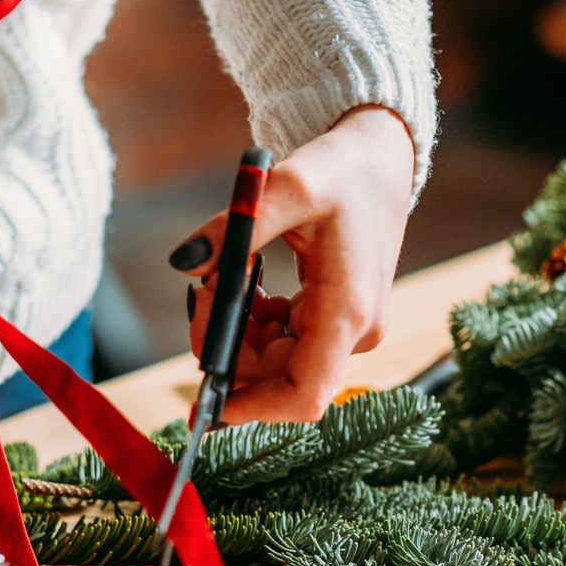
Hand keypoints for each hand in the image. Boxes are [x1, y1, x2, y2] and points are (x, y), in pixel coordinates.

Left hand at [172, 105, 414, 423]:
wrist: (381, 157)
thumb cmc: (342, 170)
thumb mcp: (287, 188)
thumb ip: (234, 229)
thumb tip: (185, 263)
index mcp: (348, 310)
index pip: (303, 395)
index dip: (253, 409)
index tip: (206, 399)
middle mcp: (354, 330)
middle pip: (278, 377)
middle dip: (229, 347)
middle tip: (202, 291)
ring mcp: (349, 327)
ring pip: (276, 360)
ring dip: (238, 330)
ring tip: (221, 276)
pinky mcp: (338, 317)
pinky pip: (285, 340)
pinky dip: (254, 321)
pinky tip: (247, 282)